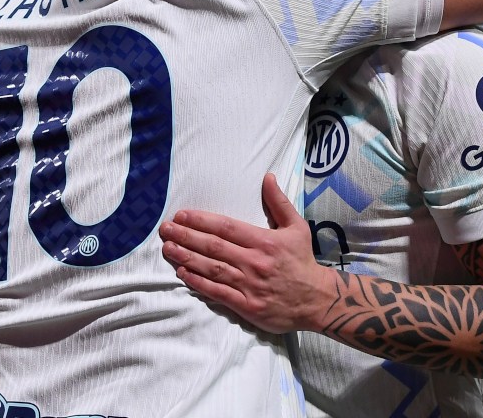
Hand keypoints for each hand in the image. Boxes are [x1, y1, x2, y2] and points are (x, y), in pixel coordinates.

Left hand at [159, 173, 335, 333]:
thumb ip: (279, 202)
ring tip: (168, 248)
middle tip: (165, 229)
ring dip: (187, 257)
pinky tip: (183, 273)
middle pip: (214, 246)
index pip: (226, 227)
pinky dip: (198, 282)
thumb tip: (268, 177)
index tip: (182, 215)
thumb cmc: (302, 261)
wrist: (317, 300)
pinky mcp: (247, 305)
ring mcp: (249, 285)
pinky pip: (217, 292)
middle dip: (187, 236)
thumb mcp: (296, 227)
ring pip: (212, 268)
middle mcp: (254, 261)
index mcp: (264, 241)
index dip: (202, 220)